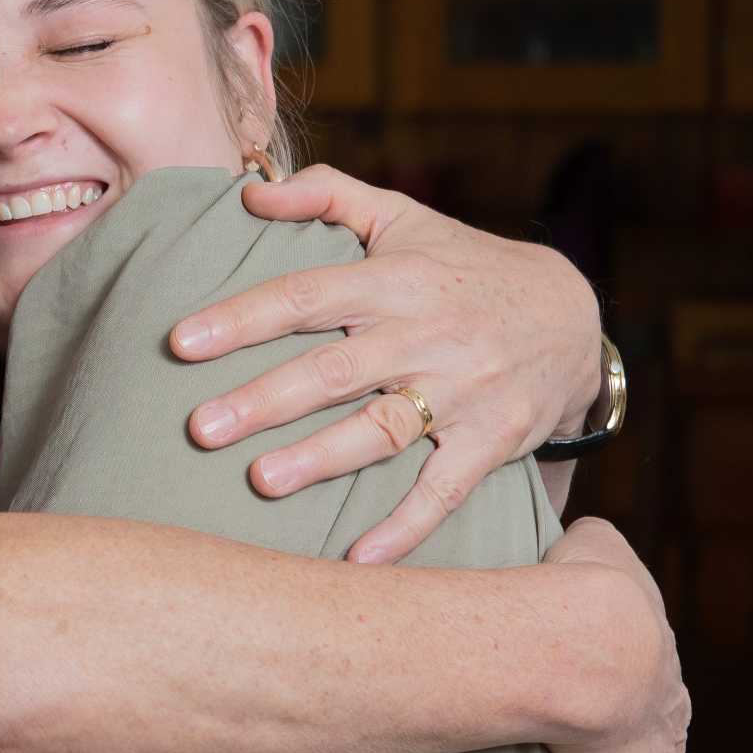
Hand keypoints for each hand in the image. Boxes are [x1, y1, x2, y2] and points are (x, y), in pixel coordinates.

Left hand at [169, 165, 601, 561]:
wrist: (571, 316)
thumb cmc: (462, 266)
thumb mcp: (402, 217)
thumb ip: (327, 195)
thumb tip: (249, 193)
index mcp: (394, 280)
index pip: (307, 296)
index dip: (243, 318)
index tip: (181, 343)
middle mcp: (425, 334)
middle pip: (335, 368)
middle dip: (265, 399)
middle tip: (200, 427)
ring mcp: (461, 390)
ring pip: (383, 427)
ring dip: (322, 458)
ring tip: (261, 481)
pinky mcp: (491, 439)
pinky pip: (446, 487)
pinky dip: (407, 526)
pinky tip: (360, 559)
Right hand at [537, 518, 690, 752]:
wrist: (591, 645)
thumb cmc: (581, 589)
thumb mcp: (594, 541)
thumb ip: (596, 542)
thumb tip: (582, 542)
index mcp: (655, 650)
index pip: (648, 670)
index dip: (622, 678)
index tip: (598, 687)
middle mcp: (669, 705)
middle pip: (659, 724)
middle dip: (636, 733)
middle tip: (595, 743)